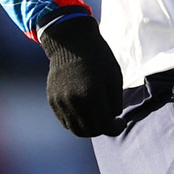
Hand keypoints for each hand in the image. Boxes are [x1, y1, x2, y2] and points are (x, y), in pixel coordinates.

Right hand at [39, 14, 123, 137]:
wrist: (71, 42)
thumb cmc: (98, 58)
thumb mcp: (114, 77)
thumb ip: (115, 102)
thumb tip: (112, 119)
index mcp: (92, 95)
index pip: (106, 126)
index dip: (116, 128)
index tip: (120, 123)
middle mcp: (74, 101)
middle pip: (91, 131)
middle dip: (103, 129)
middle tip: (109, 122)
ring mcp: (61, 102)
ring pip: (76, 130)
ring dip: (89, 129)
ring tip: (97, 119)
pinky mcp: (53, 100)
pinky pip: (65, 121)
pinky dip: (76, 122)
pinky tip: (85, 113)